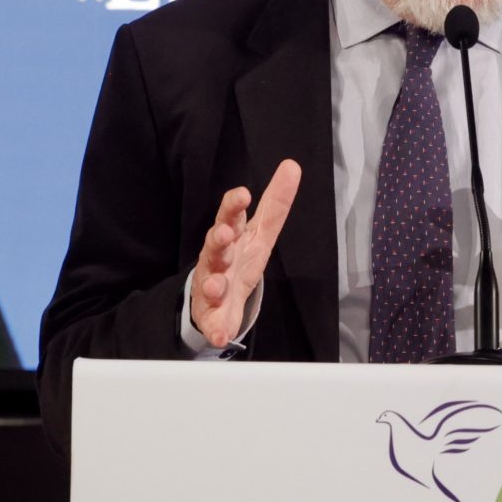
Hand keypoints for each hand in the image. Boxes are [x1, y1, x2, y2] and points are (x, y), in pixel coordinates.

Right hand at [190, 159, 300, 347]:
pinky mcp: (211, 313)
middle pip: (214, 244)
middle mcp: (218, 257)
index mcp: (233, 235)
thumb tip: (293, 166)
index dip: (235, 204)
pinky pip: (212, 322)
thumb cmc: (239, 257)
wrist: (217, 297)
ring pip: (209, 281)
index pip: (232, 214)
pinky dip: (215, 328)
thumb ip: (275, 202)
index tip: (243, 193)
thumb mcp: (261, 231)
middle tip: (224, 233)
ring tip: (217, 285)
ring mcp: (211, 284)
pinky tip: (220, 334)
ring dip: (212, 282)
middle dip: (218, 239)